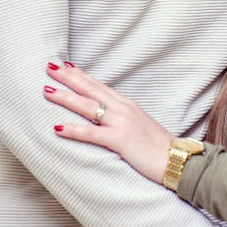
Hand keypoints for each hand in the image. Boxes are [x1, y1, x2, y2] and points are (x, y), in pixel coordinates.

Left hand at [44, 62, 171, 181]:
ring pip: (88, 106)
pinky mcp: (120, 140)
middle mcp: (123, 109)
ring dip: (66, 97)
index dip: (81, 75)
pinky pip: (91, 133)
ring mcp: (122, 123)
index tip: (65, 66)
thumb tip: (108, 117)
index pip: (99, 86)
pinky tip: (57, 128)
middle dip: (69, 77)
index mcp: (127, 105)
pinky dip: (73, 130)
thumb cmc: (159, 147)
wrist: (179, 160)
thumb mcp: (140, 125)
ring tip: (47, 90)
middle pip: (91, 89)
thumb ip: (124, 118)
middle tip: (49, 67)